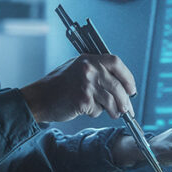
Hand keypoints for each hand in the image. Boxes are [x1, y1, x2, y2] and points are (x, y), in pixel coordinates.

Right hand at [19, 54, 136, 122]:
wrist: (40, 97)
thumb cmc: (59, 84)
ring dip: (114, 110)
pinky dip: (95, 113)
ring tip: (112, 113)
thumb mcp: (78, 68)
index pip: (117, 63)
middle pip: (117, 86)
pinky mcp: (83, 100)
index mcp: (90, 59)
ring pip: (111, 101)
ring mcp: (86, 85)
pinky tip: (86, 110)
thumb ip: (97, 71)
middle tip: (127, 110)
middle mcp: (89, 69)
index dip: (127, 78)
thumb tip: (121, 84)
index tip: (131, 90)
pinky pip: (98, 110)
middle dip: (125, 101)